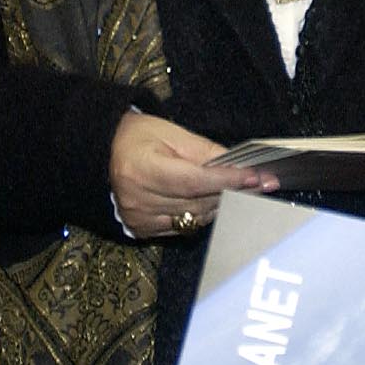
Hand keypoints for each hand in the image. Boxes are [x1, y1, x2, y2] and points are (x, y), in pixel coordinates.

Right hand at [110, 110, 245, 238]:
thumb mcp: (172, 134)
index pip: (193, 181)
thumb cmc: (139, 138)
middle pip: (197, 202)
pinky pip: (183, 226)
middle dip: (231, 193)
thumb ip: (205, 151)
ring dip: (219, 205)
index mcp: (141, 169)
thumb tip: (239, 166)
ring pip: (194, 218)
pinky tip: (209, 200)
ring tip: (237, 190)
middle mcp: (137, 199)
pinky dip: (200, 214)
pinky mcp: (142, 230)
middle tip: (258, 184)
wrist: (106, 152)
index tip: (254, 177)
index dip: (226, 180)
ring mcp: (139, 218)